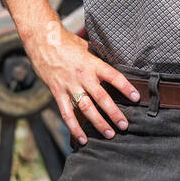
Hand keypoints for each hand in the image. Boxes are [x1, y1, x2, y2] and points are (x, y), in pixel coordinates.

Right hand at [25, 21, 139, 145]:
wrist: (43, 41)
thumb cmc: (66, 42)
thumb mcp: (87, 47)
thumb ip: (97, 59)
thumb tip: (111, 65)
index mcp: (93, 63)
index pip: (114, 76)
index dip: (126, 87)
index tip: (136, 98)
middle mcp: (83, 76)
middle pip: (102, 97)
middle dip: (114, 113)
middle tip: (125, 125)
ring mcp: (70, 86)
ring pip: (86, 108)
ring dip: (99, 123)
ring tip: (109, 134)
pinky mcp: (57, 93)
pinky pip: (67, 113)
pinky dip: (74, 128)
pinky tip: (82, 139)